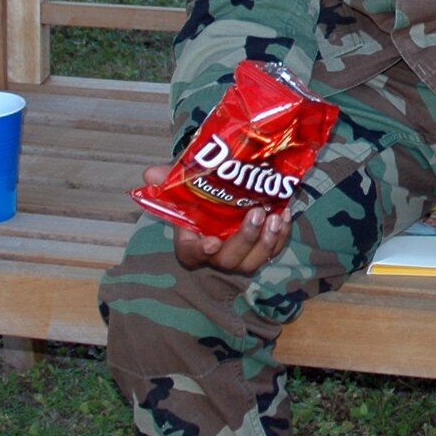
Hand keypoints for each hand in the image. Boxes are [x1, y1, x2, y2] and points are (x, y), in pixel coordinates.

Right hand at [140, 163, 291, 273]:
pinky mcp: (261, 249)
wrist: (223, 196)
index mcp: (192, 241)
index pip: (191, 254)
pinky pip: (273, 250)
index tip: (212, 242)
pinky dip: (282, 236)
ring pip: (253, 262)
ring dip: (267, 242)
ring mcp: (240, 255)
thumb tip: (149, 173)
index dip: (201, 251)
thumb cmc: (200, 196)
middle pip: (228, 260)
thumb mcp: (185, 184)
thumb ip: (169, 179)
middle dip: (245, 240)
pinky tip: (286, 215)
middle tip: (255, 215)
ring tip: (275, 218)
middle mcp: (216, 254)